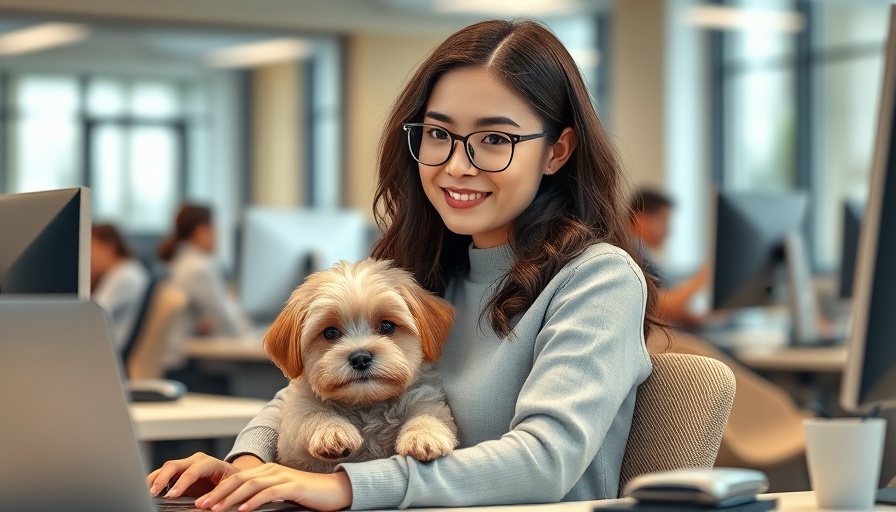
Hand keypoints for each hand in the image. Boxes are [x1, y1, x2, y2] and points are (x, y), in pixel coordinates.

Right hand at [147, 452, 238, 498]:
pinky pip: (164, 473)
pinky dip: (156, 481)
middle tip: (154, 493)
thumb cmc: (230, 483)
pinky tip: (150, 491)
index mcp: (210, 463)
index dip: (181, 483)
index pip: (193, 471)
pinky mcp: (179, 471)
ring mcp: (186, 464)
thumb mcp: (226, 489)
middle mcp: (196, 460)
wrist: (232, 477)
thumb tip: (203, 505)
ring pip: (166, 468)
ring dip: (155, 480)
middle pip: (174, 465)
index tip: (172, 495)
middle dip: (163, 478)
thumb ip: (214, 496)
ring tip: (148, 493)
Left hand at [194, 463, 351, 511]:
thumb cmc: (307, 495)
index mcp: (267, 471)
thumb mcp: (280, 493)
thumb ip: (262, 495)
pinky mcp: (294, 486)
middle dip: (218, 493)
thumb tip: (241, 507)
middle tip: (201, 505)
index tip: (202, 502)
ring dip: (230, 498)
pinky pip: (270, 492)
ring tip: (216, 509)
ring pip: (250, 485)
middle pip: (239, 479)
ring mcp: (283, 476)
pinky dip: (254, 501)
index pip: (237, 478)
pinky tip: (243, 510)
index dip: (218, 489)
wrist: (335, 491)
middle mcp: (272, 470)